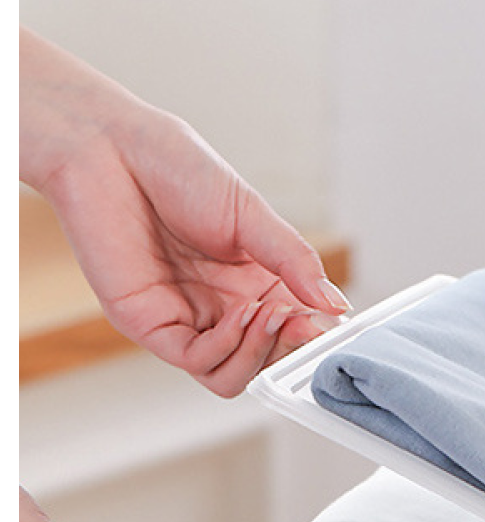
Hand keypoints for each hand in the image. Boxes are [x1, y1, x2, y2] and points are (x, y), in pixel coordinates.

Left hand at [20, 30, 349, 396]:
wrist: (109, 146)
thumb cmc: (174, 167)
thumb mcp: (252, 215)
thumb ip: (296, 262)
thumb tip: (337, 305)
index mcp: (251, 283)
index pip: (292, 330)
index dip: (313, 336)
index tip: (330, 323)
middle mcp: (221, 307)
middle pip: (266, 361)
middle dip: (289, 348)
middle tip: (301, 321)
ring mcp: (187, 319)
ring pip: (233, 375)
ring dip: (260, 355)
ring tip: (272, 317)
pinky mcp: (151, 325)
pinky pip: (199, 361)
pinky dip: (228, 348)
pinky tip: (242, 316)